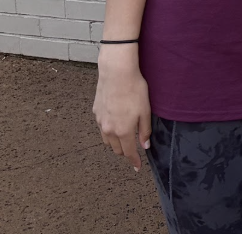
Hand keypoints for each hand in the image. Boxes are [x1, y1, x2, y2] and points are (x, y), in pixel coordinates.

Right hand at [93, 46, 151, 168]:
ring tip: (124, 139)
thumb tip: (144, 145)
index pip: (128, 152)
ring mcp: (100, 121)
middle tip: (133, 150)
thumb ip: (144, 130)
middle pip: (116, 148)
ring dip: (115, 143)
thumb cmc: (134, 90)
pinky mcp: (96, 113)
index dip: (133, 161)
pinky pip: (102, 128)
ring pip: (107, 140)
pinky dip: (108, 131)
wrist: (116, 74)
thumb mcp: (145, 111)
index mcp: (123, 131)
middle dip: (124, 152)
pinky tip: (115, 123)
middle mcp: (109, 130)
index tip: (137, 167)